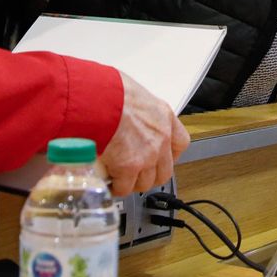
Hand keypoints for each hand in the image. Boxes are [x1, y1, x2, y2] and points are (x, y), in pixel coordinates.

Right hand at [101, 72, 190, 196]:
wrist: (96, 99)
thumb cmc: (107, 90)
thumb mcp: (130, 91)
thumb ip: (134, 108)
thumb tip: (122, 110)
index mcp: (162, 116)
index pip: (180, 142)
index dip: (170, 154)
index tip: (161, 156)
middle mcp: (160, 138)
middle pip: (165, 170)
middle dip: (149, 174)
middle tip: (135, 172)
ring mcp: (147, 154)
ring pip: (146, 182)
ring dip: (132, 182)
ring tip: (120, 178)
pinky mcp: (129, 167)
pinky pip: (124, 187)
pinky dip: (116, 187)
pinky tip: (108, 182)